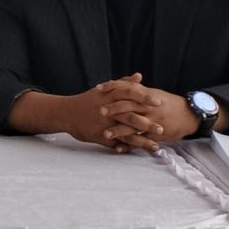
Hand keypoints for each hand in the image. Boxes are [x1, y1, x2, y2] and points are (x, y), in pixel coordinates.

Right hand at [63, 75, 183, 151]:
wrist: (66, 113)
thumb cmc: (88, 100)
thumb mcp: (104, 90)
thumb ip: (123, 82)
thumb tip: (140, 76)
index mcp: (109, 96)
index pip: (130, 95)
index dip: (144, 98)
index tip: (159, 102)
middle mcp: (107, 110)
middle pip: (130, 116)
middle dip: (147, 123)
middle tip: (162, 128)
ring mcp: (104, 124)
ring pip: (125, 133)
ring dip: (141, 140)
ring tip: (156, 146)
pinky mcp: (99, 136)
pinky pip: (116, 143)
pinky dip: (127, 148)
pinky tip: (139, 152)